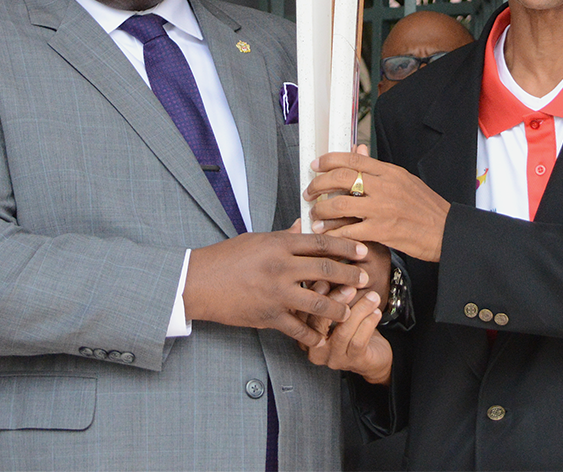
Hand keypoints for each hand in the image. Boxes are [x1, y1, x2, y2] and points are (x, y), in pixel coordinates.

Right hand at [183, 231, 370, 347]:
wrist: (198, 282)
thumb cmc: (225, 257)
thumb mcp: (256, 239)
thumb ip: (283, 236)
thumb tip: (303, 227)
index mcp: (279, 244)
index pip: (321, 242)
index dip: (346, 246)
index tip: (362, 250)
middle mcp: (281, 267)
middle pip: (326, 270)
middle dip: (350, 275)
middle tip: (365, 278)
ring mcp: (276, 294)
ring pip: (318, 303)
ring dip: (339, 307)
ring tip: (349, 309)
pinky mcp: (268, 316)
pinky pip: (298, 329)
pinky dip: (312, 334)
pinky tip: (321, 336)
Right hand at [303, 285, 392, 384]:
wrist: (374, 355)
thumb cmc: (353, 327)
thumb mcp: (339, 308)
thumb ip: (331, 294)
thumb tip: (329, 271)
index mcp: (305, 335)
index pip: (304, 313)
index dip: (316, 294)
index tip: (328, 277)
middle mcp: (315, 351)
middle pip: (318, 324)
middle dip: (336, 300)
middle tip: (351, 286)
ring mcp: (334, 359)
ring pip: (342, 332)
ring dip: (359, 310)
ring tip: (372, 296)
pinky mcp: (354, 362)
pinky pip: (358, 341)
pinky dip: (368, 323)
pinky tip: (376, 312)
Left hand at [305, 151, 449, 261]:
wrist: (447, 232)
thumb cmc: (427, 208)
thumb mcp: (405, 180)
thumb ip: (379, 170)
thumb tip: (357, 151)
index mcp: (390, 172)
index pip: (352, 159)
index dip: (328, 160)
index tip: (315, 166)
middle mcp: (385, 186)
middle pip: (341, 178)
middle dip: (318, 185)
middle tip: (309, 192)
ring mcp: (383, 209)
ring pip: (341, 204)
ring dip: (322, 211)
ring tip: (315, 216)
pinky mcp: (383, 231)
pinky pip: (350, 230)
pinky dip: (335, 233)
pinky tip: (328, 234)